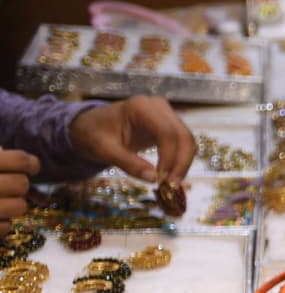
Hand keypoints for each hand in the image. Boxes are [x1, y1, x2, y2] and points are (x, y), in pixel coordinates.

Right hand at [0, 147, 38, 231]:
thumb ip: (1, 162)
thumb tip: (21, 165)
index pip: (20, 160)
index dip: (30, 164)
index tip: (31, 169)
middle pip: (22, 184)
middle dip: (19, 186)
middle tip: (8, 187)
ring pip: (19, 207)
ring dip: (13, 205)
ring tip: (0, 202)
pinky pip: (6, 227)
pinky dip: (2, 224)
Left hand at [68, 97, 195, 183]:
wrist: (90, 126)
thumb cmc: (94, 135)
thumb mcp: (104, 150)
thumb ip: (129, 163)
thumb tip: (154, 179)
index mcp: (141, 108)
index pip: (167, 133)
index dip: (169, 158)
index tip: (161, 180)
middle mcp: (158, 106)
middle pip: (183, 135)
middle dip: (181, 163)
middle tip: (171, 186)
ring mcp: (166, 113)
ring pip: (187, 140)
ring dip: (183, 163)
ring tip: (171, 183)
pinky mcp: (169, 123)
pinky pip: (182, 142)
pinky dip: (180, 159)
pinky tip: (170, 174)